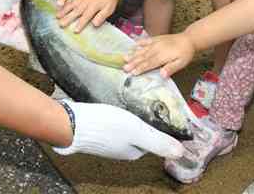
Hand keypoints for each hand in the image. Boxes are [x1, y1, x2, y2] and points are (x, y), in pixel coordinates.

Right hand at [53, 100, 182, 160]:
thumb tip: (181, 153)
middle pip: (140, 133)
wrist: (72, 122)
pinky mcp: (97, 130)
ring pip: (126, 127)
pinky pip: (114, 123)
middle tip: (145, 102)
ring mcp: (108, 140)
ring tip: (131, 101)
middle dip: (144, 119)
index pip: (153, 139)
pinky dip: (117, 114)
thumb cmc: (105, 125)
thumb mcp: (137, 131)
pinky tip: (115, 104)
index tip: (160, 109)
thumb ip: (158, 141)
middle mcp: (121, 149)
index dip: (158, 125)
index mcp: (133, 151)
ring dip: (130, 115)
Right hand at [56, 0, 117, 31]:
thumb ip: (102, 16)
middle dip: (68, 18)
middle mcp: (86, 2)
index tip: (75, 30)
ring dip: (63, 10)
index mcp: (93, 6)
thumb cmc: (109, 0)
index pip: (86, 17)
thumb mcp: (109, 9)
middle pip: (76, 11)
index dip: (80, 24)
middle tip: (60, 24)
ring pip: (71, 4)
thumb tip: (94, 24)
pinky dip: (65, 3)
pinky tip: (60, 7)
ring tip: (57, 16)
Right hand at [123, 33, 194, 77]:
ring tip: (124, 57)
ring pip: (142, 50)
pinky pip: (146, 41)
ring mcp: (155, 43)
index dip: (140, 69)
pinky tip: (133, 45)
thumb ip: (171, 68)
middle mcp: (157, 49)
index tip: (132, 73)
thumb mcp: (181, 63)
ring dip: (133, 54)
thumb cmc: (185, 53)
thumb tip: (162, 75)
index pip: (149, 64)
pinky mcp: (156, 39)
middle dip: (133, 63)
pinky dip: (139, 43)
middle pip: (143, 57)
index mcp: (162, 56)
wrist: (188, 39)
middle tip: (124, 68)